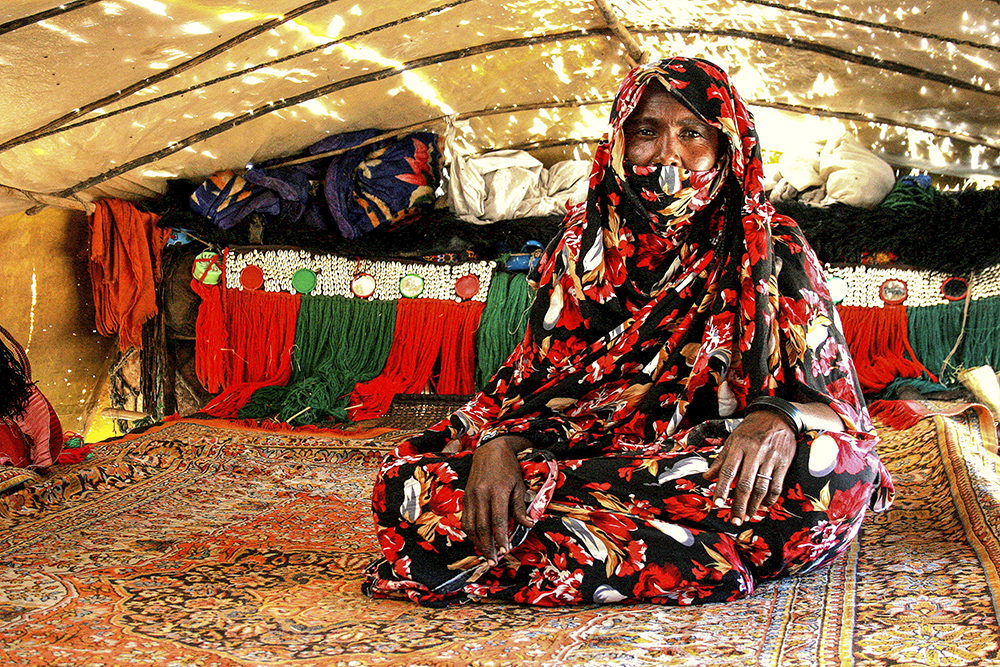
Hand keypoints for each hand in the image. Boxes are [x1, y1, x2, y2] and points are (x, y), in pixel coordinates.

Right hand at [461, 435, 533, 564]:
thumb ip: (521, 507)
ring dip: (477, 543)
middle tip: (494, 561)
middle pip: (482, 527)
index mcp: (497, 491)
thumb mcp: (519, 485)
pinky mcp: (465, 496)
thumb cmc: (509, 467)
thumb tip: (528, 525)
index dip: (501, 537)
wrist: (491, 449)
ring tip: (486, 554)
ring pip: (470, 525)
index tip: (505, 551)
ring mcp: (471, 495)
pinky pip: (465, 519)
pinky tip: (478, 540)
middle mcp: (481, 494)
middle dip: (488, 546)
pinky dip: (470, 532)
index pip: (498, 520)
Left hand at [704, 409, 796, 525]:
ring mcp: (770, 458)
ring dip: (754, 505)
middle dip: (739, 504)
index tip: (717, 503)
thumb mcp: (733, 440)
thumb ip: (721, 460)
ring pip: (761, 487)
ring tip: (747, 516)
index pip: (728, 471)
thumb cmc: (751, 430)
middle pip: (745, 484)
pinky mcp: (784, 463)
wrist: (778, 416)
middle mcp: (754, 453)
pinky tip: (763, 506)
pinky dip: (770, 499)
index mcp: (738, 446)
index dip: (721, 488)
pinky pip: (776, 485)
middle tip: (735, 520)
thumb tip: (706, 477)